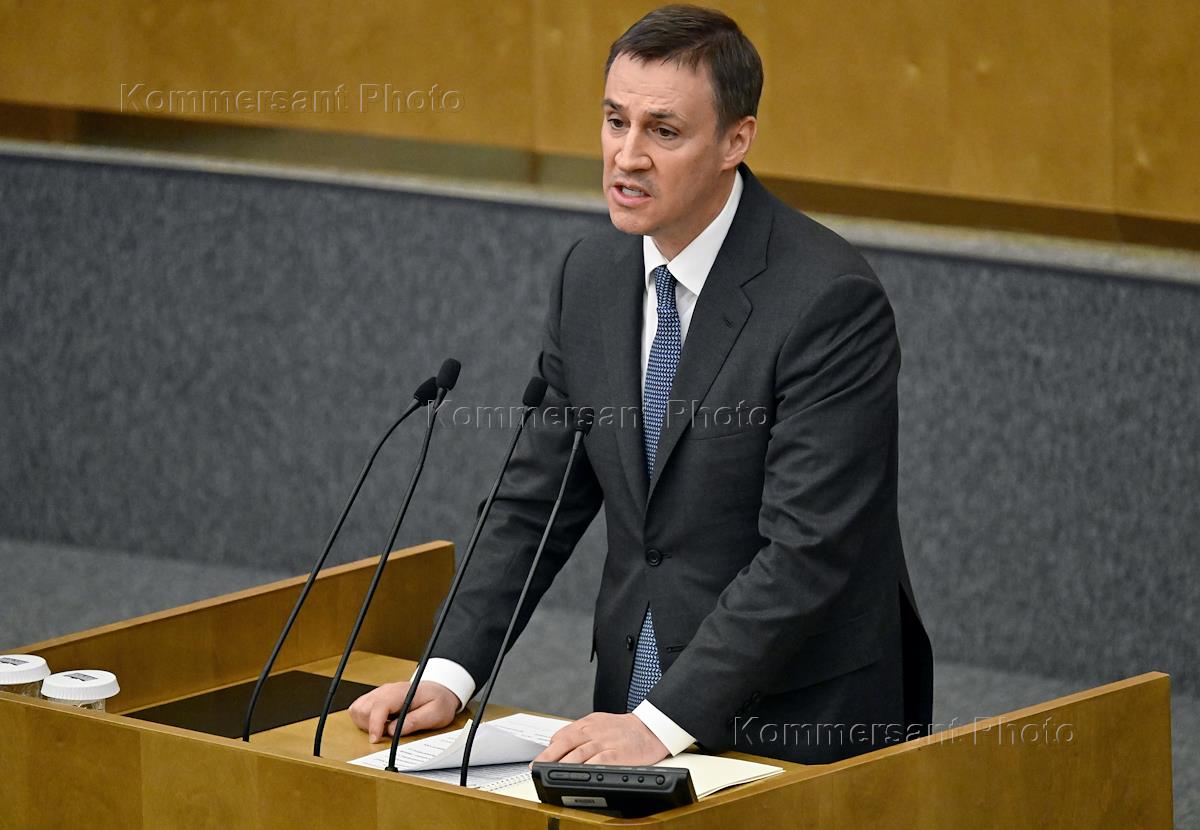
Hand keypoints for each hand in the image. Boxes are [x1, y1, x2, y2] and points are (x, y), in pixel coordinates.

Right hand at [347, 680, 458, 742]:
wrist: (439, 690)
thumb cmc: (438, 701)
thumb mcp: (436, 713)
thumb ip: (416, 721)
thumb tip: (394, 730)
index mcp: (401, 692)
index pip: (379, 706)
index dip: (374, 724)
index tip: (376, 739)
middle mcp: (386, 690)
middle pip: (363, 708)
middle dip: (369, 726)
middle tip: (385, 733)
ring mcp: (379, 693)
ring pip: (357, 708)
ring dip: (365, 723)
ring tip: (382, 728)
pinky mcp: (376, 698)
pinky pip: (359, 708)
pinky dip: (363, 719)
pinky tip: (378, 724)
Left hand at [533, 712, 669, 765]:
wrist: (652, 729)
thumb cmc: (625, 729)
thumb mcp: (600, 723)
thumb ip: (582, 733)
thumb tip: (560, 744)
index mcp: (588, 723)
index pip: (562, 734)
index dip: (549, 748)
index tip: (540, 760)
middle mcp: (594, 731)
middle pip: (566, 742)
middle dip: (548, 756)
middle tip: (537, 767)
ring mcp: (605, 742)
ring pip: (578, 752)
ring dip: (562, 764)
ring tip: (551, 773)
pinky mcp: (617, 754)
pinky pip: (599, 761)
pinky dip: (586, 768)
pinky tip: (578, 774)